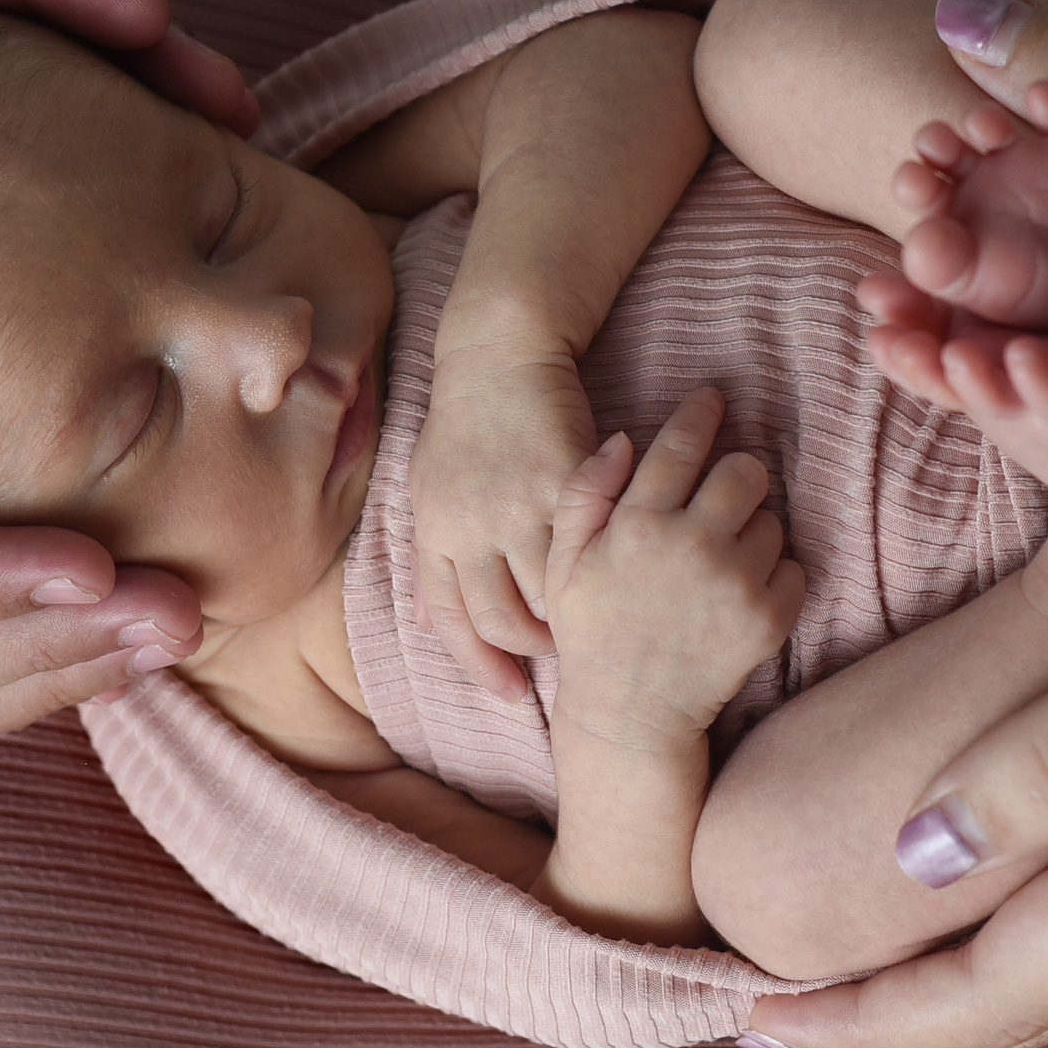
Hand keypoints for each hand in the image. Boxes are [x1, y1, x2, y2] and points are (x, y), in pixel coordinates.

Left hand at [408, 342, 598, 697]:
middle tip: (560, 660)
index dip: (480, 667)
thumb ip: (431, 559)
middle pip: (502, 621)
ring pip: (549, 594)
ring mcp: (517, 506)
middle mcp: (470, 528)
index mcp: (435, 531)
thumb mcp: (428, 488)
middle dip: (532, 652)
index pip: (453, 622)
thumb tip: (426, 626)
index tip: (509, 695)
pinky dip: (602, 567)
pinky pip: (587, 546)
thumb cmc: (465, 421)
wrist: (498, 352)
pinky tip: (621, 576)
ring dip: (571, 617)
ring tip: (593, 623)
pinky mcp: (564, 481)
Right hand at [543, 388, 807, 750]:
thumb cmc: (593, 631)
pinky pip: (793, 566)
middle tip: (720, 497)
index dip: (700, 414)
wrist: (630, 713)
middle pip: (745, 471)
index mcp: (639, 525)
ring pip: (770, 519)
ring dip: (751, 529)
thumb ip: (585, 494)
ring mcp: (735, 583)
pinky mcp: (768, 619)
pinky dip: (774, 573)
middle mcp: (692, 546)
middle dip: (736, 475)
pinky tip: (739, 591)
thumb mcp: (564, 562)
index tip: (711, 399)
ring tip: (720, 560)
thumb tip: (623, 439)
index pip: (681, 446)